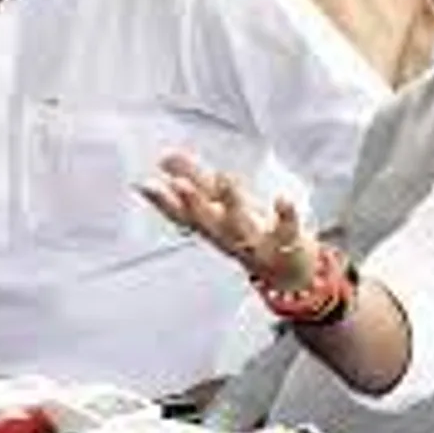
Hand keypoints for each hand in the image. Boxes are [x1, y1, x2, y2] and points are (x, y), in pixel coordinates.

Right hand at [138, 152, 316, 288]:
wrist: (288, 275)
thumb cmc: (250, 234)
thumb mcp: (221, 207)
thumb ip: (195, 181)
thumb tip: (165, 157)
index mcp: (213, 226)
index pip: (183, 214)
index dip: (162, 201)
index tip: (145, 185)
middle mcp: (230, 236)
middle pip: (208, 221)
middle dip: (193, 203)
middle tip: (177, 183)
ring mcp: (257, 241)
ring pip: (241, 225)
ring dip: (232, 203)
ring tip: (225, 178)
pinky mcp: (286, 242)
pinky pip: (286, 229)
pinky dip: (285, 215)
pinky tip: (282, 198)